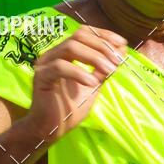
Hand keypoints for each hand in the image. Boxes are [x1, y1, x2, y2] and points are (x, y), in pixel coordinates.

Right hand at [27, 25, 126, 141]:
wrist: (51, 129)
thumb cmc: (69, 108)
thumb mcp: (93, 85)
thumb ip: (103, 69)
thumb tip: (121, 51)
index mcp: (64, 53)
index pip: (84, 33)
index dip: (104, 35)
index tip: (122, 44)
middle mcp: (53, 54)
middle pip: (78, 36)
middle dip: (102, 46)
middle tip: (117, 61)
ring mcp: (45, 63)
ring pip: (70, 47)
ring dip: (94, 57)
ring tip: (109, 70)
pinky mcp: (40, 76)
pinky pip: (60, 67)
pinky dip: (79, 73)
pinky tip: (92, 83)